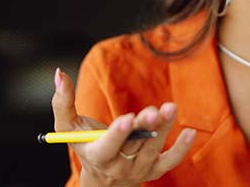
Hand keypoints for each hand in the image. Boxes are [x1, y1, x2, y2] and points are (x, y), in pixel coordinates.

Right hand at [51, 68, 196, 185]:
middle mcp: (119, 166)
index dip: (117, 134)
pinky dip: (181, 148)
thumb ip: (62, 102)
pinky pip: (171, 161)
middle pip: (134, 146)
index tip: (127, 118)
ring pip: (153, 148)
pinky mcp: (155, 169)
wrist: (103, 176)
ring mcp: (139, 169)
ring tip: (170, 108)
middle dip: (144, 127)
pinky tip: (190, 132)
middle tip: (154, 111)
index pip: (107, 147)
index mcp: (97, 155)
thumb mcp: (67, 126)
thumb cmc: (85, 143)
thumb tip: (59, 72)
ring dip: (163, 129)